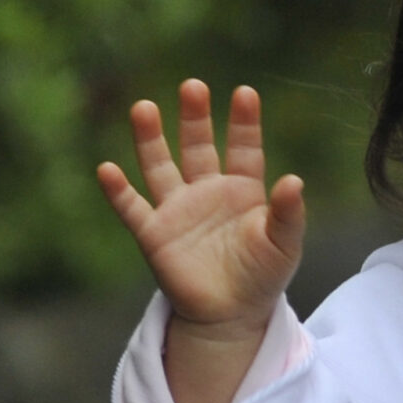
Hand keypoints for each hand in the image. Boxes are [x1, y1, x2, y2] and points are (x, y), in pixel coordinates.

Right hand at [98, 82, 304, 402]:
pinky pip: (132, 208)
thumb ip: (288, 214)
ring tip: (143, 108)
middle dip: (194, 118)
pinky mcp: (154, 235)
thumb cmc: (262, 276)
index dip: (244, 122)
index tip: (245, 93)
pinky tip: (107, 170)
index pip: (243, 148)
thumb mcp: (283, 245)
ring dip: (151, 139)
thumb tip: (294, 181)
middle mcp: (206, 191)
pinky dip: (118, 191)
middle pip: (198, 146)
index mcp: (242, 189)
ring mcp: (177, 210)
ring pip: (160, 166)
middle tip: (193, 86)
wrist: (232, 315)